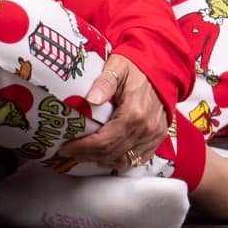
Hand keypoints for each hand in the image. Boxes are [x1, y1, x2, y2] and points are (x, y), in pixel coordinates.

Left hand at [75, 53, 168, 171]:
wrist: (162, 68)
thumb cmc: (136, 67)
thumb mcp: (117, 66)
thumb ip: (104, 83)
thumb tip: (90, 100)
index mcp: (134, 113)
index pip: (104, 140)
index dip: (83, 147)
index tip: (66, 147)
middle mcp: (145, 129)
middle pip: (112, 153)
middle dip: (88, 155)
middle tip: (70, 152)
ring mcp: (153, 136)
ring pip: (124, 160)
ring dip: (103, 160)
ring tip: (84, 155)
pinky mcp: (157, 138)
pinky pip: (138, 159)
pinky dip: (120, 161)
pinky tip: (106, 156)